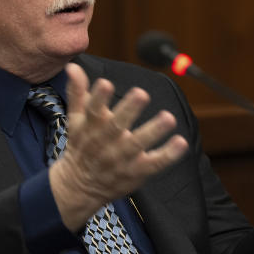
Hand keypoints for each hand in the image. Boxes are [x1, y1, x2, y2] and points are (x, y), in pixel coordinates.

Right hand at [49, 63, 188, 230]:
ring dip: (153, 131)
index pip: (92, 111)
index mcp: (90, 127)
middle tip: (141, 94)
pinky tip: (180, 142)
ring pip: (138, 144)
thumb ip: (77, 92)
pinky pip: (154, 163)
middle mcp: (105, 143)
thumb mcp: (75, 120)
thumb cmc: (81, 146)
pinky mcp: (136, 172)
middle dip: (129, 110)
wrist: (79, 187)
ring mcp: (121, 159)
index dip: (98, 97)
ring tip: (168, 117)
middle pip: (116, 126)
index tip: (105, 83)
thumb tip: (73, 66)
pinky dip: (168, 154)